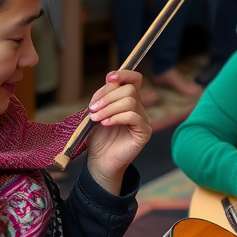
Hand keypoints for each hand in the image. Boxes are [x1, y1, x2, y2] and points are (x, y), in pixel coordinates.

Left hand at [84, 71, 151, 193]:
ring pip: (131, 101)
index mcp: (128, 100)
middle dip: (108, 96)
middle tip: (92, 109)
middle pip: (130, 89)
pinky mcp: (144, 132)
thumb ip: (103, 96)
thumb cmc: (98, 138)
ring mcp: (143, 120)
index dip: (124, 74)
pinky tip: (106, 124)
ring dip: (109, 108)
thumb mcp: (97, 112)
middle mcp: (138, 108)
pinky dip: (117, 117)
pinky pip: (134, 117)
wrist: (99, 161)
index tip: (109, 78)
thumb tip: (110, 82)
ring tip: (96, 118)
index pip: (134, 79)